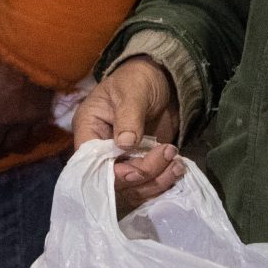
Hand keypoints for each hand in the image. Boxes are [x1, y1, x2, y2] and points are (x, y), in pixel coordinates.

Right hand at [72, 58, 180, 213]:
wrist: (161, 80)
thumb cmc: (139, 79)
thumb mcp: (133, 90)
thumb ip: (129, 116)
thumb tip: (125, 143)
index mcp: (89, 129)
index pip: (90, 162)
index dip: (112, 171)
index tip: (138, 168)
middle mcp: (101, 151)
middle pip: (113, 180)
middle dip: (142, 173)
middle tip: (168, 152)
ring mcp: (122, 161)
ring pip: (132, 188)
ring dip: (156, 181)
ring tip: (177, 163)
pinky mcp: (141, 165)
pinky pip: (147, 186)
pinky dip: (163, 182)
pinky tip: (178, 169)